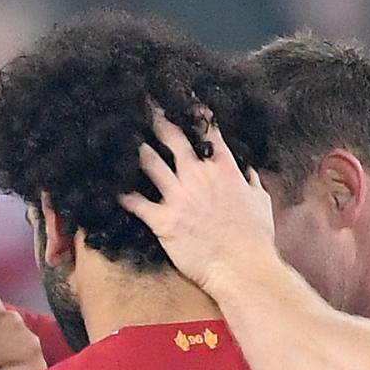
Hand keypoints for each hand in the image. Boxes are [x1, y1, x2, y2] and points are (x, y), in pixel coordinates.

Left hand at [117, 109, 276, 295]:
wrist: (243, 268)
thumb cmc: (255, 238)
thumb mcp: (261, 202)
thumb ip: (252, 181)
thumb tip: (249, 170)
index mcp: (224, 169)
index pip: (208, 130)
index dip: (193, 113)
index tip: (181, 102)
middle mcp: (199, 176)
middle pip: (171, 137)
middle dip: (156, 119)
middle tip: (143, 106)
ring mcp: (179, 197)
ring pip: (148, 162)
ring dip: (135, 150)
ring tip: (120, 138)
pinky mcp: (163, 221)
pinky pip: (135, 203)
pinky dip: (121, 194)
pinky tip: (108, 187)